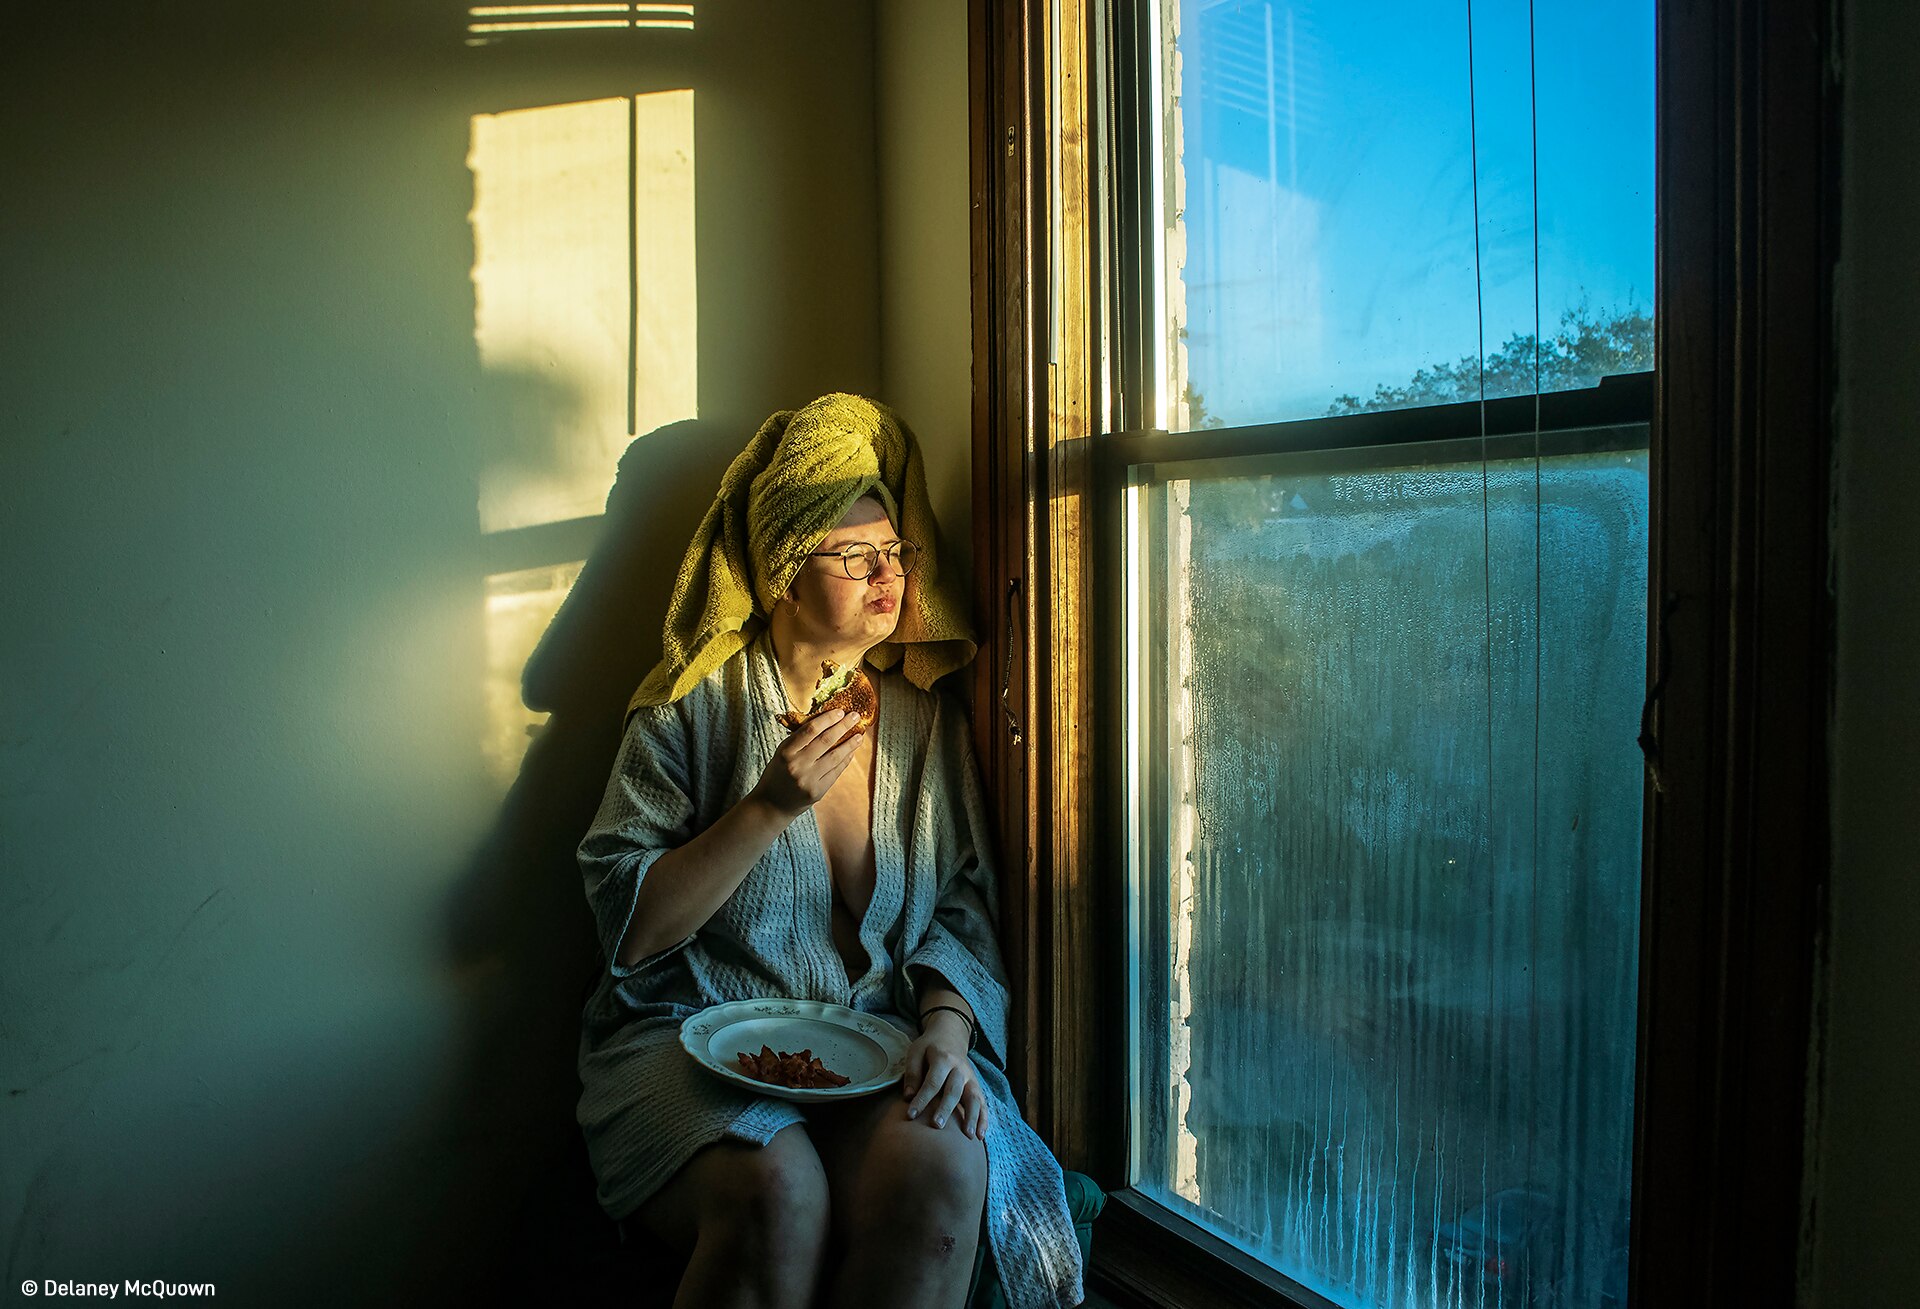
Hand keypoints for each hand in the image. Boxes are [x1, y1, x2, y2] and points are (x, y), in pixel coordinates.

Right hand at [752, 709, 863, 819]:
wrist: (772, 804)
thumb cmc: (777, 773)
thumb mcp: (782, 752)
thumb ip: (800, 739)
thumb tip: (825, 721)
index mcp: (786, 752)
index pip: (810, 730)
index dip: (827, 718)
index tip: (840, 711)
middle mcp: (798, 765)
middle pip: (826, 741)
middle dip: (843, 726)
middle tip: (854, 716)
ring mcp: (809, 779)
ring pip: (835, 757)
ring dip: (850, 744)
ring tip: (859, 735)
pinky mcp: (818, 791)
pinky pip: (836, 771)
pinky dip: (845, 760)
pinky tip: (851, 752)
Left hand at [902, 1012, 990, 1139]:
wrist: (950, 1036)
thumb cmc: (929, 1048)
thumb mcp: (916, 1052)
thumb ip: (912, 1073)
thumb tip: (908, 1097)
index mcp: (943, 1059)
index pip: (932, 1082)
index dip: (921, 1099)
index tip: (910, 1115)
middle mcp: (960, 1069)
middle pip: (953, 1091)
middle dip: (946, 1109)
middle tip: (937, 1126)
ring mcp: (970, 1078)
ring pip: (974, 1098)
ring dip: (972, 1117)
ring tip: (968, 1136)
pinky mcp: (976, 1085)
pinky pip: (983, 1103)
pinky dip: (983, 1119)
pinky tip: (980, 1135)